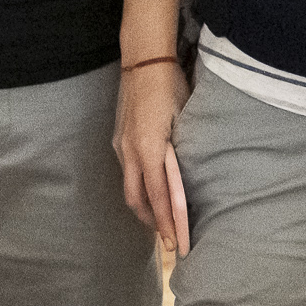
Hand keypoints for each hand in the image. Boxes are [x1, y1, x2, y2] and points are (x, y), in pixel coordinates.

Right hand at [113, 58, 193, 255]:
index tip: (176, 244)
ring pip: (130, 188)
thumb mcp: (182, 119)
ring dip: (145, 208)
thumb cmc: (169, 86)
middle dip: (153, 223)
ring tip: (161, 223)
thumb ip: (182, 153)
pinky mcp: (119, 140)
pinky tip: (151, 193)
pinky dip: (140, 190)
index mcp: (148, 148)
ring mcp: (121, 146)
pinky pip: (128, 173)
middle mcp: (130, 152)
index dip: (167, 223)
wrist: (142, 60)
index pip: (158, 196)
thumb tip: (187, 182)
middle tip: (169, 241)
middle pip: (136, 199)